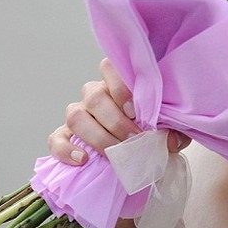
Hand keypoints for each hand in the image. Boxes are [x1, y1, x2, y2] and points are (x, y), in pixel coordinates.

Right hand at [48, 58, 189, 164]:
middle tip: (132, 139)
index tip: (135, 110)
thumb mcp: (166, 130)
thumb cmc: (151, 133)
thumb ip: (172, 130)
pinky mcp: (64, 136)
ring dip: (96, 136)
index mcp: (119, 83)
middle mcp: (96, 94)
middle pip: (94, 96)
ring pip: (75, 115)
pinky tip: (82, 160)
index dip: (120, 86)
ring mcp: (78, 114)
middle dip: (115, 120)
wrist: (135, 157)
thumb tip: (171, 141)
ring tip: (114, 153)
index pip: (110, 66)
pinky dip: (66, 150)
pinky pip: (56, 138)